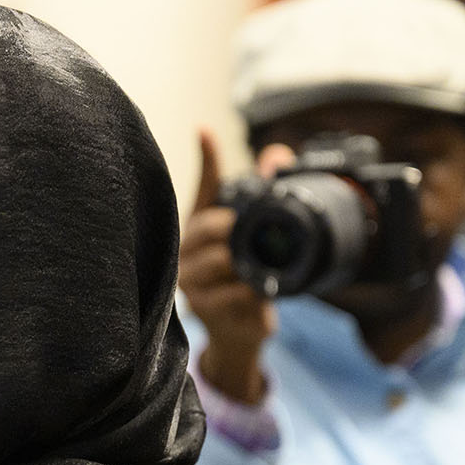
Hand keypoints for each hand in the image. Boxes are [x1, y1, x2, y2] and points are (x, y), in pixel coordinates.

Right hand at [178, 130, 275, 405]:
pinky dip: (253, 292)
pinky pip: (234, 291)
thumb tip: (278, 155)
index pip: (203, 186)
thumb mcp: (261, 244)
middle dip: (235, 229)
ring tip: (256, 275)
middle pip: (209, 225)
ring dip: (247, 266)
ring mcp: (190, 279)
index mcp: (202, 228)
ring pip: (221, 259)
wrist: (238, 334)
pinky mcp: (202, 307)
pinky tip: (256, 296)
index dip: (206, 158)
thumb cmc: (245, 283)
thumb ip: (268, 204)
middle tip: (256, 241)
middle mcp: (187, 250)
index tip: (204, 129)